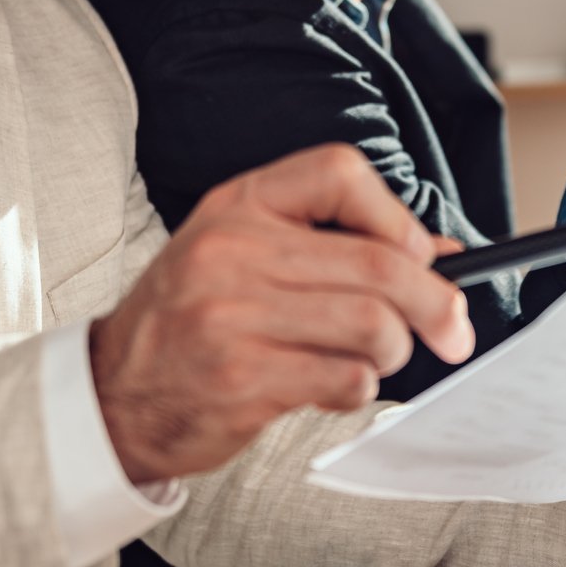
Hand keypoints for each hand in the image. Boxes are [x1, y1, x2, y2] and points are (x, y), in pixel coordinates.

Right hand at [89, 144, 474, 483]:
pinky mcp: (241, 379)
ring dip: (394, 351)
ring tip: (374, 359)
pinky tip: (331, 385)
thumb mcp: (244, 254)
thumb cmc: (193, 319)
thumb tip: (441, 256)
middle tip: (454, 331)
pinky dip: (359, 387)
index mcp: (238, 204)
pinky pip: (346, 378)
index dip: (397, 216)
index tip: (423, 256)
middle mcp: (232, 250)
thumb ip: (334, 245)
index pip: (341, 172)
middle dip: (435, 303)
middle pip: (378, 264)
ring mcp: (232, 315)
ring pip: (373, 325)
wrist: (111, 394)